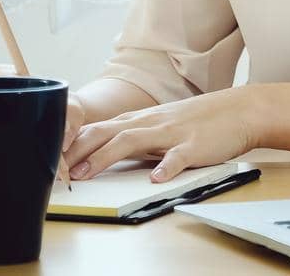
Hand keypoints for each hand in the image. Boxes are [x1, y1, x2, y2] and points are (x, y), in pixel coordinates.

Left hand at [64, 86, 262, 183]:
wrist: (239, 110)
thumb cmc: (198, 122)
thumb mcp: (161, 126)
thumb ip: (134, 137)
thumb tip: (103, 153)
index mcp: (141, 120)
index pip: (98, 129)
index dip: (72, 144)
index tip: (50, 159)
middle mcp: (150, 122)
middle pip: (106, 133)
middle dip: (77, 151)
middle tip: (54, 170)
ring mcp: (171, 132)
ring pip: (132, 141)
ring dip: (104, 158)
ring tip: (84, 175)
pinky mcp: (194, 144)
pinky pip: (178, 156)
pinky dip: (165, 167)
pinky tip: (155, 179)